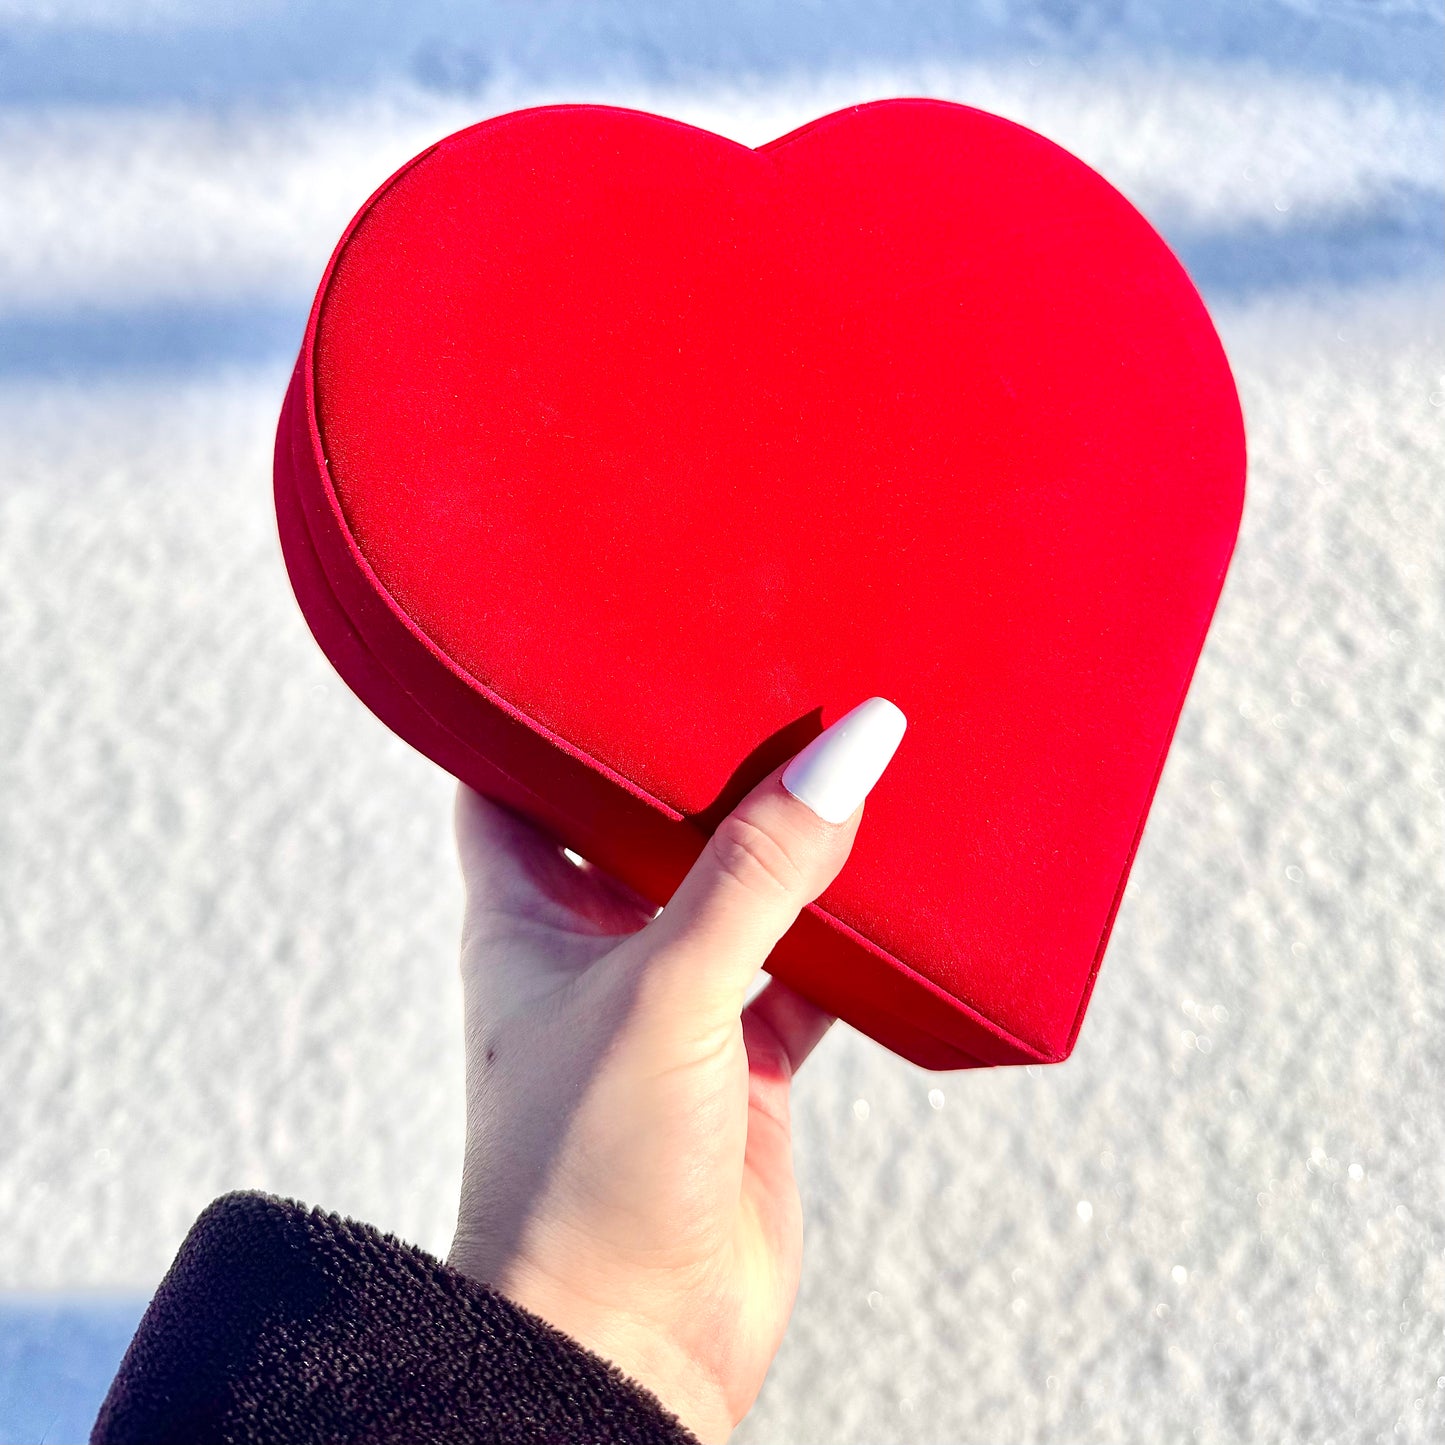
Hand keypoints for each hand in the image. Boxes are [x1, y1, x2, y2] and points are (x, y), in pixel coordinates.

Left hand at [447, 698, 905, 1441]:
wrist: (629, 1348)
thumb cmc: (584, 1168)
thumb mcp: (665, 989)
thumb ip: (757, 871)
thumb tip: (856, 742)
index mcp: (526, 910)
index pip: (514, 774)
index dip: (548, 704)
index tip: (613, 629)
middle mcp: (594, 943)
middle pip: (647, 819)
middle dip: (703, 759)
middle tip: (770, 663)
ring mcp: (675, 1000)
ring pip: (740, 889)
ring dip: (790, 840)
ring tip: (853, 747)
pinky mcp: (745, 1056)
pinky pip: (807, 968)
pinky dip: (850, 932)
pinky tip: (900, 879)